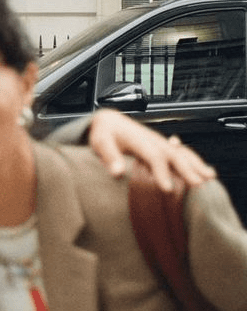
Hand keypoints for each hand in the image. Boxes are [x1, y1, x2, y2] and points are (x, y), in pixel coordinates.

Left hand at [88, 109, 214, 190]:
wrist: (109, 121)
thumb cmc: (104, 133)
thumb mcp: (100, 142)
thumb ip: (109, 156)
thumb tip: (117, 173)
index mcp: (139, 139)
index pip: (153, 156)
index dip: (161, 172)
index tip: (167, 189)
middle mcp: (153, 139)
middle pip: (173, 154)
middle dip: (187, 170)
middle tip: (198, 186)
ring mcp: (159, 141)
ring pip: (182, 152)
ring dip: (196, 164)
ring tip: (210, 177)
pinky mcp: (162, 145)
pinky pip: (181, 151)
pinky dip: (193, 159)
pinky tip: (203, 168)